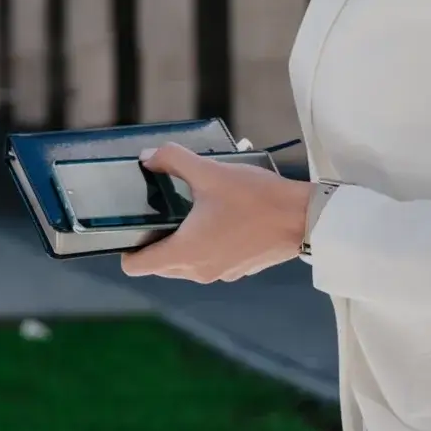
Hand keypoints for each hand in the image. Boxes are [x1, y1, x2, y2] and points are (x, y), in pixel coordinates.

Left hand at [120, 144, 312, 282]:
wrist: (304, 218)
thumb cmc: (257, 199)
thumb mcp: (210, 172)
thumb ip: (173, 160)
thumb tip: (149, 157)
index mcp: (185, 254)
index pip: (136, 267)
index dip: (127, 248)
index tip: (133, 226)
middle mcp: (199, 271)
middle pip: (159, 265)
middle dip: (155, 241)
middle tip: (162, 210)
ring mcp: (221, 273)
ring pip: (185, 264)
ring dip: (182, 241)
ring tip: (192, 209)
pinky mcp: (239, 269)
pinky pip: (209, 260)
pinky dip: (206, 244)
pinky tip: (217, 217)